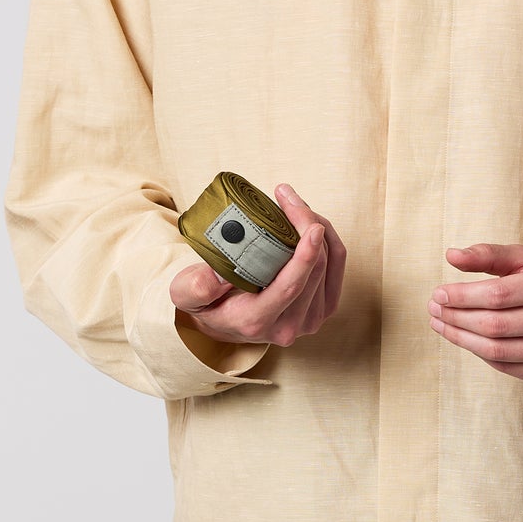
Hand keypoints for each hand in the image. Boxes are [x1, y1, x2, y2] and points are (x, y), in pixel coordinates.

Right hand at [171, 184, 346, 347]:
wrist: (222, 321)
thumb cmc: (204, 300)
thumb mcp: (186, 293)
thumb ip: (197, 287)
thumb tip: (221, 275)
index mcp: (256, 321)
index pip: (289, 288)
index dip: (306, 257)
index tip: (313, 227)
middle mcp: (288, 327)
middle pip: (314, 271)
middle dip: (307, 225)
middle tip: (286, 195)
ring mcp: (309, 321)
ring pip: (330, 266)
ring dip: (318, 228)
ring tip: (293, 204)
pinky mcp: (322, 309)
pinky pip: (337, 268)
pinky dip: (327, 240)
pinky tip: (309, 221)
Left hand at [426, 243, 522, 386]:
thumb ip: (490, 255)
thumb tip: (450, 255)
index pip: (498, 294)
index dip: (462, 296)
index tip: (438, 294)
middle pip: (495, 325)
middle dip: (456, 318)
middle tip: (433, 311)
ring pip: (498, 351)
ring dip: (462, 339)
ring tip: (442, 326)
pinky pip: (509, 368)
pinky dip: (483, 354)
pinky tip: (468, 340)